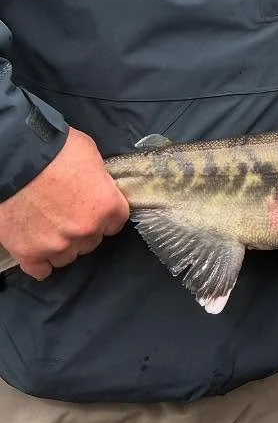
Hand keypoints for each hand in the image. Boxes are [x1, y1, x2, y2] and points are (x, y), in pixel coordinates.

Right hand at [0, 128, 129, 279]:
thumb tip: (98, 187)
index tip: (96, 210)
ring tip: (51, 230)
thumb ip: (99, 180)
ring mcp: (57, 245)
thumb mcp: (91, 157)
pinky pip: (41, 270)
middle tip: (68, 215)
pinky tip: (38, 250)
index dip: (106, 215)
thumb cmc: (56, 151)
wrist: (16, 161)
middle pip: (91, 240)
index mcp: (107, 206)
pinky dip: (40, 262)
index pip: (117, 222)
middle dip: (83, 229)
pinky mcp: (28, 254)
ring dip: (62, 246)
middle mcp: (86, 230)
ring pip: (67, 256)